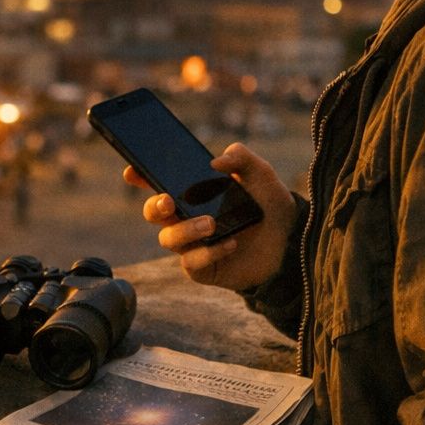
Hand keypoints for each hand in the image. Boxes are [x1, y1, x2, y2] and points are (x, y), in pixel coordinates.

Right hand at [126, 142, 294, 291]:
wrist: (292, 241)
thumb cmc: (270, 205)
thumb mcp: (260, 173)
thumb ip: (241, 157)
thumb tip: (215, 162)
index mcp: (192, 192)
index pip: (158, 182)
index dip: (141, 176)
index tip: (132, 171)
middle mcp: (186, 217)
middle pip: (153, 212)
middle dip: (154, 206)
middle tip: (168, 201)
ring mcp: (193, 244)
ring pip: (169, 238)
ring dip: (185, 229)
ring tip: (210, 224)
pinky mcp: (204, 268)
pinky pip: (192, 263)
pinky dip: (208, 252)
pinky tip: (230, 243)